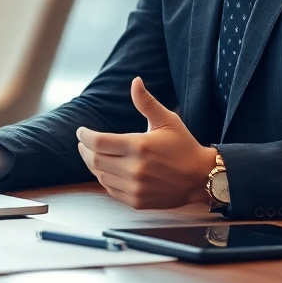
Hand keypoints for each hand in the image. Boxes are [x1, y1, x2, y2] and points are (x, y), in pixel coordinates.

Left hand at [76, 77, 217, 209]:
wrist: (200, 177)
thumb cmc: (183, 146)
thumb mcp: (167, 120)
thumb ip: (146, 102)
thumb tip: (135, 81)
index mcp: (139, 146)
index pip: (99, 142)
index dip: (85, 136)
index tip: (81, 131)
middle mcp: (135, 169)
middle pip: (95, 160)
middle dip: (84, 150)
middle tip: (82, 143)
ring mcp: (135, 187)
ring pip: (101, 176)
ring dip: (92, 164)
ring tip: (92, 155)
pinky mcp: (137, 201)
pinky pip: (111, 190)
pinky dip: (104, 179)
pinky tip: (105, 170)